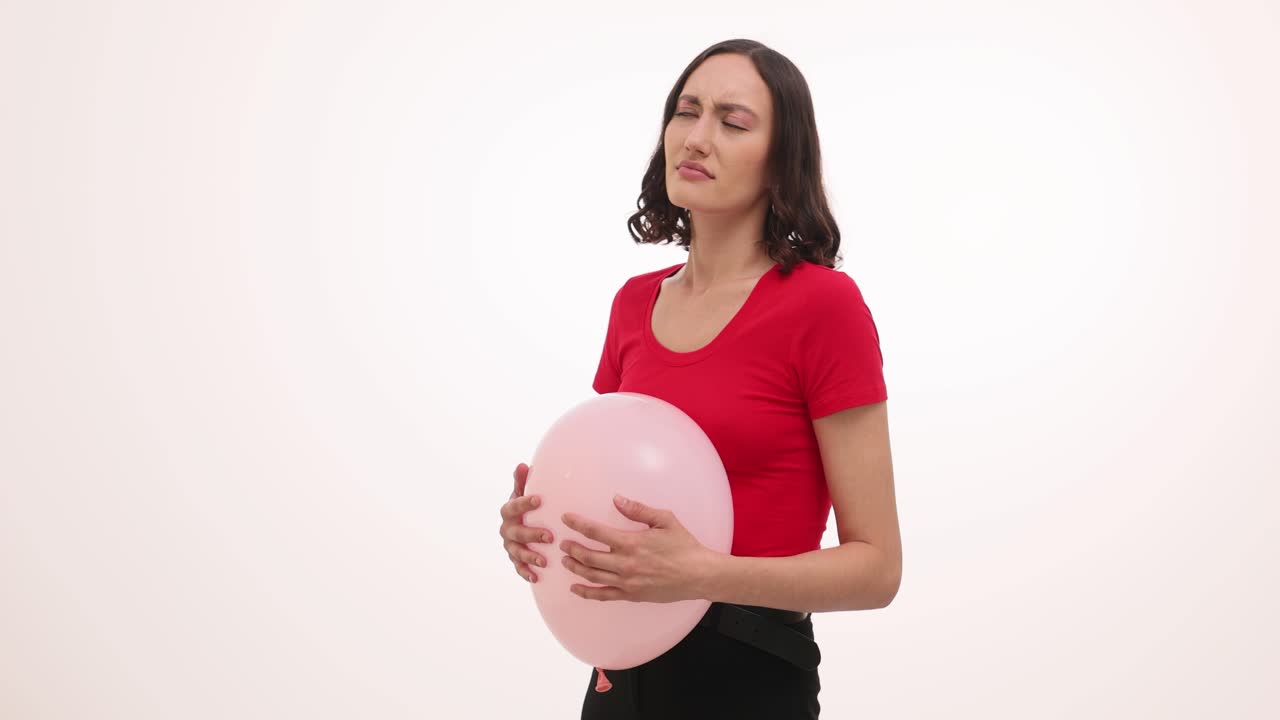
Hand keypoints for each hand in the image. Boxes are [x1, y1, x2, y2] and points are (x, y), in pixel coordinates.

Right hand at [499, 463, 553, 583]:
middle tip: (549, 536)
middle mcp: (507, 529)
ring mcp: (510, 545)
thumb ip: (522, 481)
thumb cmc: (527, 506)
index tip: (538, 499)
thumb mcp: (524, 493)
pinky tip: (536, 577)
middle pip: (516, 533)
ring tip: (544, 561)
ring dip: (529, 557)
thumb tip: (522, 465)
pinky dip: (525, 573)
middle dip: (532, 535)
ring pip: (517, 552)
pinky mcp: (514, 559)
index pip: (513, 506)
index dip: (524, 503)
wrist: (520, 523)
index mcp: (508, 511)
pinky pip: (518, 568)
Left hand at [559, 494, 717, 603]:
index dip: (578, 524)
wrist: (698, 574)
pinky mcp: (631, 595)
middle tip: (562, 543)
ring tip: (565, 560)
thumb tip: (617, 499)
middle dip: (571, 548)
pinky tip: (575, 588)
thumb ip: (638, 509)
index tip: (566, 519)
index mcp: (631, 542)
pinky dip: (586, 592)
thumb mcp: (665, 520)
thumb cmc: (684, 545)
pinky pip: (603, 596)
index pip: (595, 531)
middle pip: (588, 556)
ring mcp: (626, 582)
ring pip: (592, 575)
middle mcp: (625, 564)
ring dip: (575, 567)